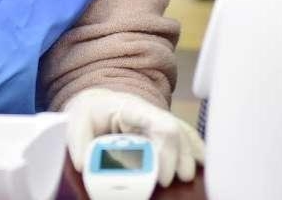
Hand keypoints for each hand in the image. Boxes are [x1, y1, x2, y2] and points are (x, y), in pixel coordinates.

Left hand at [64, 88, 203, 186]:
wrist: (99, 101)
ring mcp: (159, 120)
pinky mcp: (163, 130)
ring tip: (190, 177)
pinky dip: (195, 149)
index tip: (164, 177)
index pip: (160, 124)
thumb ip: (79, 140)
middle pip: (177, 133)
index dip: (167, 150)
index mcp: (133, 108)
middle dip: (182, 158)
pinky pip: (185, 136)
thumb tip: (84, 164)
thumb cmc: (91, 111)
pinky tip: (203, 162)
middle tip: (179, 180)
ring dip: (190, 156)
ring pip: (183, 135)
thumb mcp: (78, 120)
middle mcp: (152, 114)